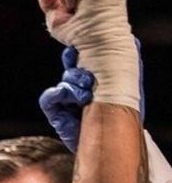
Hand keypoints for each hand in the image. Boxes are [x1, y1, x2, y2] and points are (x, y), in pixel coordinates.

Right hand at [40, 38, 143, 152]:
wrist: (111, 141)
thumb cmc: (122, 114)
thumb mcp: (127, 85)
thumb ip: (123, 64)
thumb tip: (132, 41)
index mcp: (97, 81)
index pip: (84, 60)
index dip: (80, 53)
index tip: (80, 49)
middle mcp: (81, 90)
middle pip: (71, 69)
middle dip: (78, 69)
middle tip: (87, 77)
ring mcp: (68, 102)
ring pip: (63, 83)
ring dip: (73, 84)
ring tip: (85, 95)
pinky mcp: (57, 115)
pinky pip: (48, 99)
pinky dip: (57, 95)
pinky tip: (68, 97)